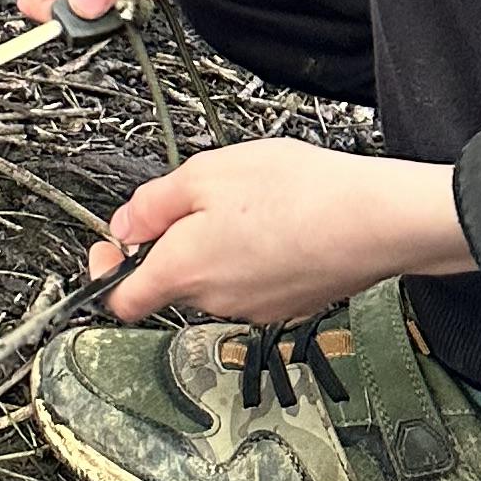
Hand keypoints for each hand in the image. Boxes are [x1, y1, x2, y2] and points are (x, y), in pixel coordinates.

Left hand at [89, 139, 474, 327]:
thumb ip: (151, 204)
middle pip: (170, 279)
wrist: (375, 220)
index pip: (119, 299)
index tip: (109, 247)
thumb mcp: (204, 173)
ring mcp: (254, 308)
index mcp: (183, 270)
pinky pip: (253, 281)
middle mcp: (214, 300)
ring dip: (217, 246)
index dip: (104, 272)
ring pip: (214, 278)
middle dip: (174, 242)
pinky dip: (254, 256)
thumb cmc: (296, 193)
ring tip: (251, 204)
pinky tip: (279, 223)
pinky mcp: (289, 305)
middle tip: (199, 198)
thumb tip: (121, 227)